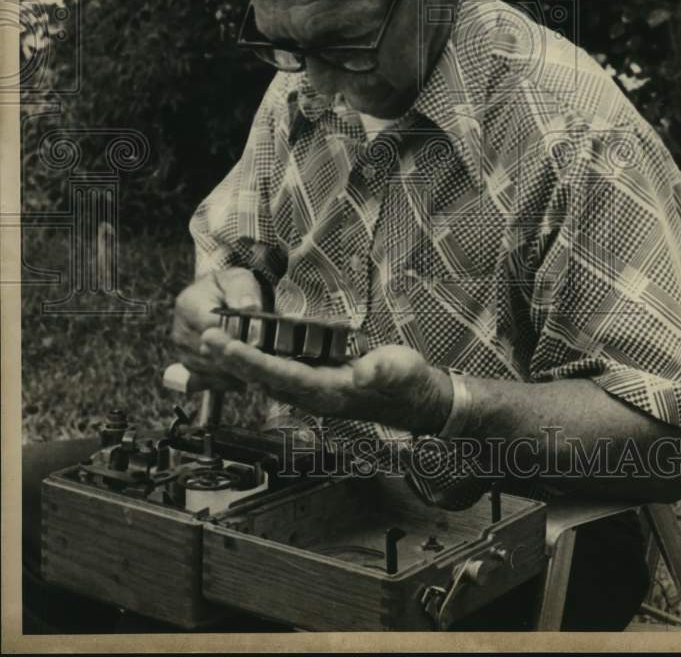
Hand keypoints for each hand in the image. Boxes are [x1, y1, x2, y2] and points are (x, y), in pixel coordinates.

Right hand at [171, 267, 262, 391]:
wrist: (218, 298)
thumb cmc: (231, 286)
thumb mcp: (239, 279)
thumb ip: (243, 290)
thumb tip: (249, 306)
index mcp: (188, 305)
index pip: (210, 327)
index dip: (234, 336)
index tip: (257, 340)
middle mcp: (180, 331)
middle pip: (209, 353)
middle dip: (235, 357)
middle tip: (262, 360)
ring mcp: (183, 352)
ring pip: (210, 370)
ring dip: (233, 371)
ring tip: (259, 369)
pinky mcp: (191, 367)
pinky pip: (210, 381)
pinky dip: (229, 381)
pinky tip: (248, 375)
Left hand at [200, 329, 453, 434]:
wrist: (417, 401)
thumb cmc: (408, 384)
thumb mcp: (402, 372)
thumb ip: (383, 371)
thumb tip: (363, 372)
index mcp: (330, 392)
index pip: (283, 376)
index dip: (253, 362)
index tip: (227, 348)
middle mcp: (315, 396)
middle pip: (265, 377)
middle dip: (233, 360)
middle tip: (204, 338)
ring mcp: (313, 391)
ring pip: (267, 377)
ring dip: (239, 362)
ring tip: (211, 342)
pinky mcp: (316, 383)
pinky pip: (277, 374)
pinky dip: (255, 362)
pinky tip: (240, 352)